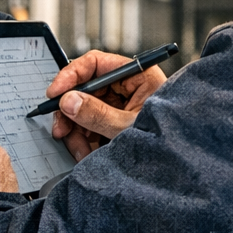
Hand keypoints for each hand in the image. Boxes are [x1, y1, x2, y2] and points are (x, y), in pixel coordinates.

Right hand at [47, 50, 167, 161]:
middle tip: (60, 130)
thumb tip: (69, 101)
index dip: (71, 75)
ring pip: (84, 110)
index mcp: (138, 75)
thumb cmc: (166, 141)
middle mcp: (128, 86)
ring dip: (76, 132)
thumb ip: (97, 114)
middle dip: (71, 112)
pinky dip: (84, 140)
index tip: (55, 92)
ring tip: (80, 151)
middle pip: (85, 89)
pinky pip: (90, 125)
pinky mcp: (115, 122)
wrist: (178, 170)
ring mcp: (121, 104)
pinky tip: (86, 152)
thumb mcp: (128, 127)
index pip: (97, 63)